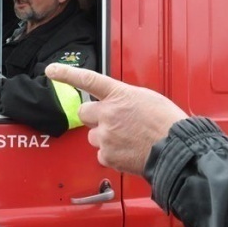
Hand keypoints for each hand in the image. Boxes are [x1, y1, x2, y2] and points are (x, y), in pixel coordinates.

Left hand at [45, 63, 187, 174]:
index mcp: (119, 94)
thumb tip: (118, 106)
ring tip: (128, 140)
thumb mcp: (148, 99)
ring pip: (93, 135)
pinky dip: (113, 154)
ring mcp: (106, 135)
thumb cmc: (168, 124)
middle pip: (84, 112)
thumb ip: (125, 100)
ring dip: (105, 137)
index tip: (51, 71)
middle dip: (94, 117)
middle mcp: (108, 113)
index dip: (66, 74)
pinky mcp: (107, 155)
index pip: (87, 80)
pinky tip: (129, 152)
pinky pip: (102, 154)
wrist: (176, 149)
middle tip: (112, 122)